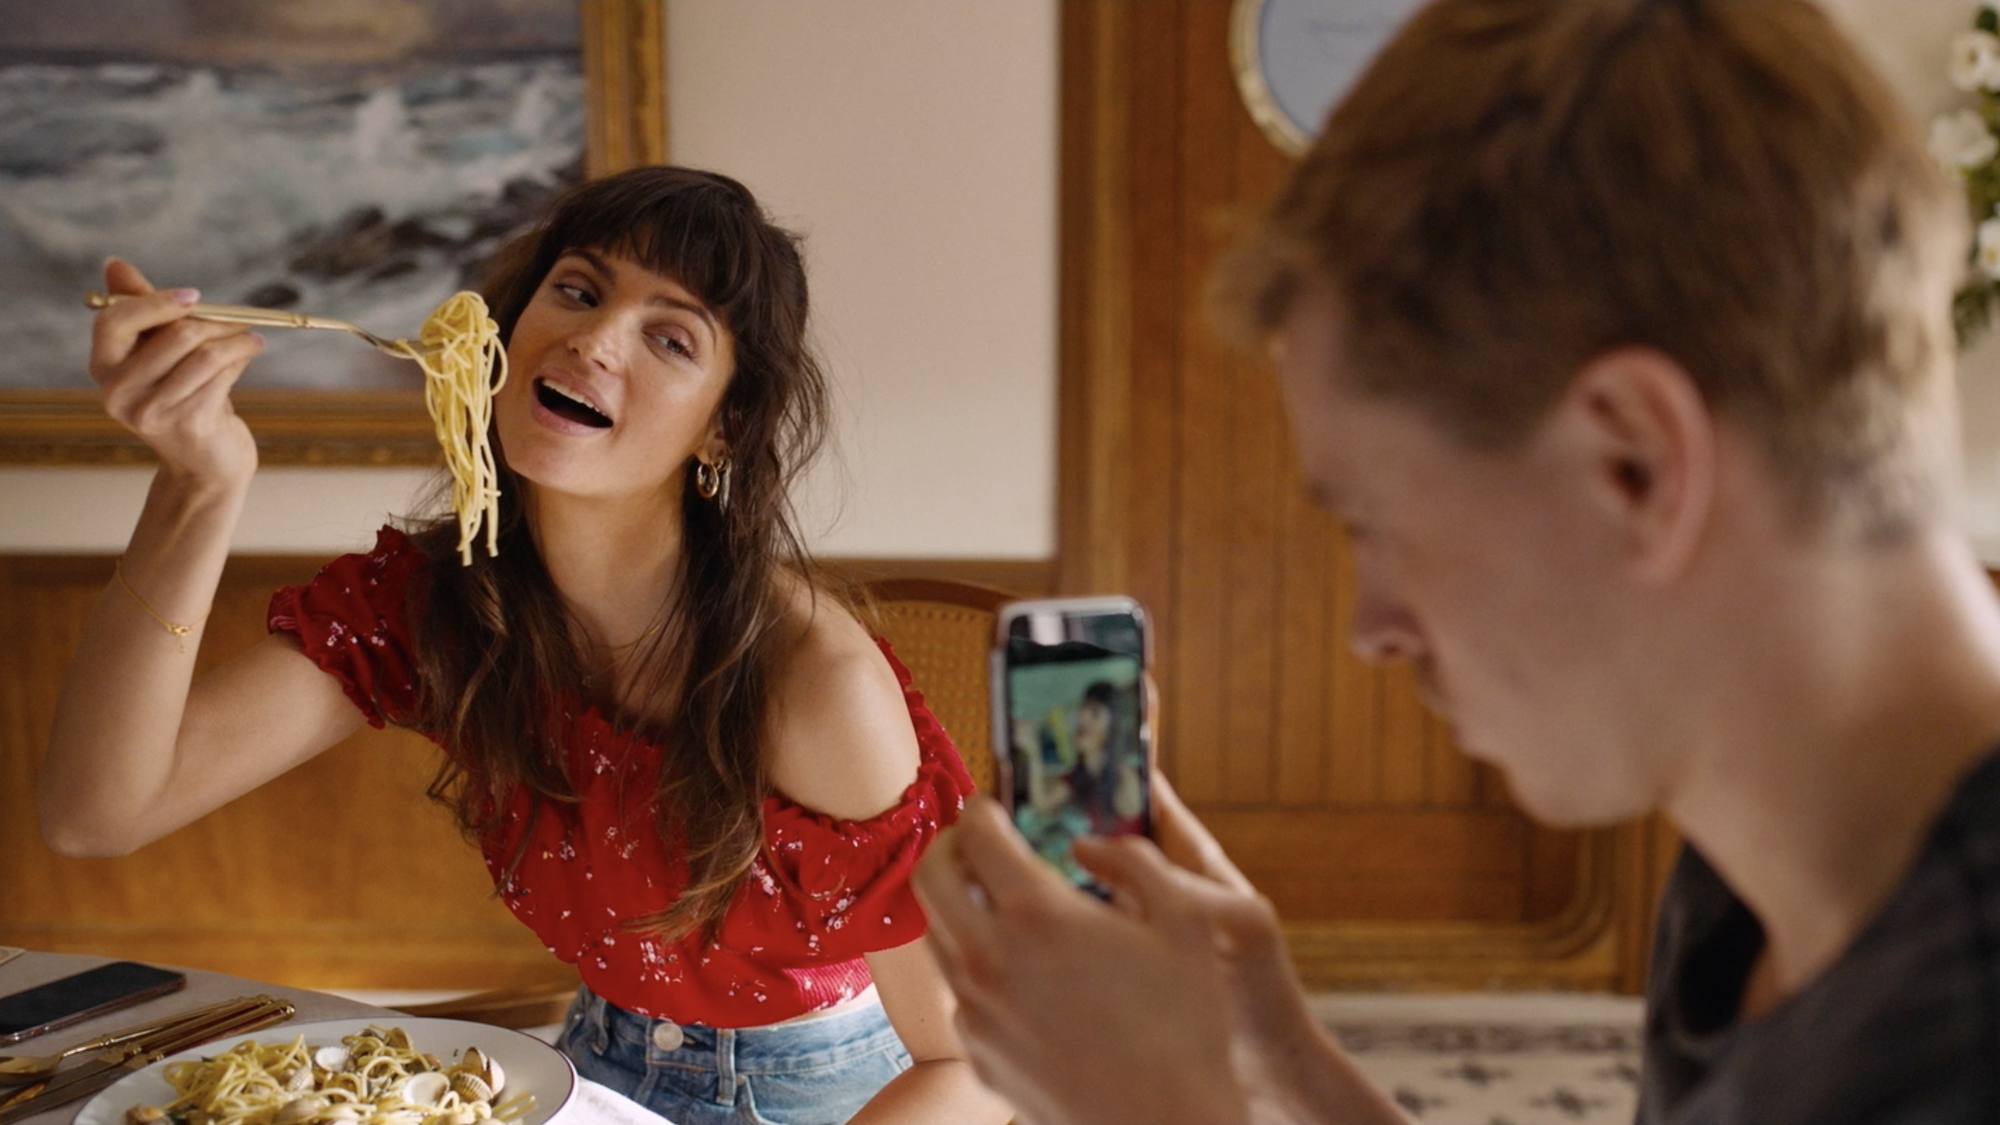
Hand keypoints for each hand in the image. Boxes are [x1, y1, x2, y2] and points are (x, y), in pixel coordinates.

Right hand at [89, 259, 260, 486]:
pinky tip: (249, 355)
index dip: (155, 302)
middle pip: (175, 335)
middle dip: (216, 322)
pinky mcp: (188, 424)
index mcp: (102, 367)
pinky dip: (240, 360)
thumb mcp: (157, 354)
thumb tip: (114, 264)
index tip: (194, 295)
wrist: (206, 464)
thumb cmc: (182, 398)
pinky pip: (222, 376)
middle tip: (240, 319)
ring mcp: (151, 412)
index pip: (114, 321)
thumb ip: (141, 311)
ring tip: (252, 337)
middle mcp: (118, 392)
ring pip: (205, 355)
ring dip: (237, 340)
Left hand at [913, 795, 1247, 1124]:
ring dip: (958, 905)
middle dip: (950, 846)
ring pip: (937, 934)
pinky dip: (978, 966)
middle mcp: (988, 958)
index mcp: (1036, 914)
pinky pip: (961, 991)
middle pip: (931, 876)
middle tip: (980, 843)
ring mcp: (975, 1010)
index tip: (997, 805)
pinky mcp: (976, 1052)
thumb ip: (1135, 861)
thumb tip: (1091, 843)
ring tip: (1000, 904)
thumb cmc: (1185, 1026)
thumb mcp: (1185, 922)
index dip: (985, 807)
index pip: (977, 832)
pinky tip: (1024, 975)